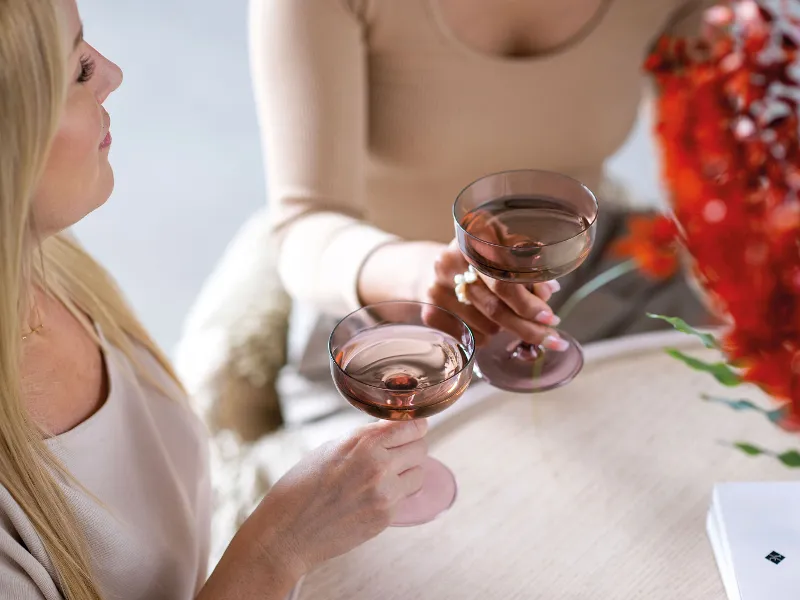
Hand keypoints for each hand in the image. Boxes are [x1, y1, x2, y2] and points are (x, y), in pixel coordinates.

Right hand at [254, 420, 427, 573]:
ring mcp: (385, 493)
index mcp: (362, 442)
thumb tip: (389, 433)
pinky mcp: (386, 517)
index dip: (414, 426)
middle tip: (398, 453)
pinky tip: (373, 497)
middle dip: (411, 448)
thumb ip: (363, 440)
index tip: (414, 428)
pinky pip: (405, 498)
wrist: (286, 533)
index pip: (410, 425)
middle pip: (420, 447)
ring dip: (407, 472)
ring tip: (386, 476)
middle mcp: (378, 464)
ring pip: (419, 473)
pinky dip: (395, 495)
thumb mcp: (329, 449)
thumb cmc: (300, 488)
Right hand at [423, 239, 565, 348]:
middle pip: (495, 306)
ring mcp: (437, 288)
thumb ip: (527, 271)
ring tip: (512, 321)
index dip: (528, 300)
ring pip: (486, 325)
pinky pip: (469, 337)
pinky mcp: (430, 312)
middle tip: (549, 336)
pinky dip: (486, 337)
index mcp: (473, 240)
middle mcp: (450, 262)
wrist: (431, 269)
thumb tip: (547, 293)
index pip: (504, 277)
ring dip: (507, 330)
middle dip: (527, 326)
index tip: (549, 316)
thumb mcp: (502, 255)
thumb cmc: (479, 263)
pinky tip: (489, 328)